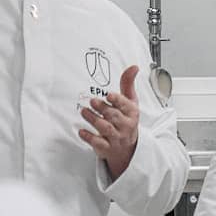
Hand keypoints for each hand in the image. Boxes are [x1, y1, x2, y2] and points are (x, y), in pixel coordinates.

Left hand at [78, 63, 140, 178]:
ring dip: (93, 119)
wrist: (127, 148)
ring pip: (105, 128)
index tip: (109, 96)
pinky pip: (97, 143)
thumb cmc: (127, 120)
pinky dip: (89, 137)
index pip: (126, 106)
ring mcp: (116, 137)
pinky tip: (81, 131)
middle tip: (92, 101)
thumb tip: (134, 67)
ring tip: (84, 112)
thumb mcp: (131, 102)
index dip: (117, 101)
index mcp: (132, 113)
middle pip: (113, 116)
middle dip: (102, 108)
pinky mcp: (106, 147)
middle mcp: (125, 125)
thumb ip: (128, 84)